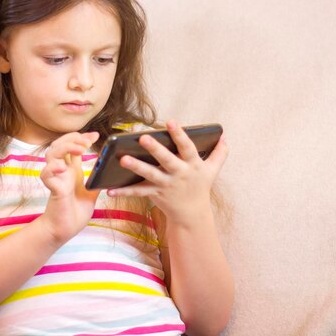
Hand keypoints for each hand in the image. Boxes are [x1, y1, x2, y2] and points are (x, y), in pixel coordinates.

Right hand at [38, 131, 100, 243]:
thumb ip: (98, 180)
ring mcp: (56, 178)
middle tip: (88, 141)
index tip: (96, 135)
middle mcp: (62, 171)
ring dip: (65, 147)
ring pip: (52, 154)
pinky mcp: (53, 189)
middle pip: (60, 144)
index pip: (72, 146)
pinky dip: (52, 168)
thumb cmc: (75, 212)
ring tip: (80, 149)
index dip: (82, 137)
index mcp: (72, 170)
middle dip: (73, 138)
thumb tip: (112, 170)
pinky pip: (46, 174)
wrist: (65, 230)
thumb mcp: (92, 192)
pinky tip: (63, 167)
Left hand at [107, 120, 227, 226]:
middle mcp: (179, 174)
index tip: (171, 121)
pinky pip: (138, 192)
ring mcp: (166, 185)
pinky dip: (124, 192)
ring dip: (136, 167)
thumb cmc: (200, 187)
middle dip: (155, 149)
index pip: (187, 147)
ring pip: (150, 175)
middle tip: (143, 137)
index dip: (180, 134)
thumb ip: (219, 154)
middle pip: (166, 160)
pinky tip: (110, 189)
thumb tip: (225, 137)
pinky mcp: (155, 194)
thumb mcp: (212, 171)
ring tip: (122, 158)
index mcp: (192, 164)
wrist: (193, 214)